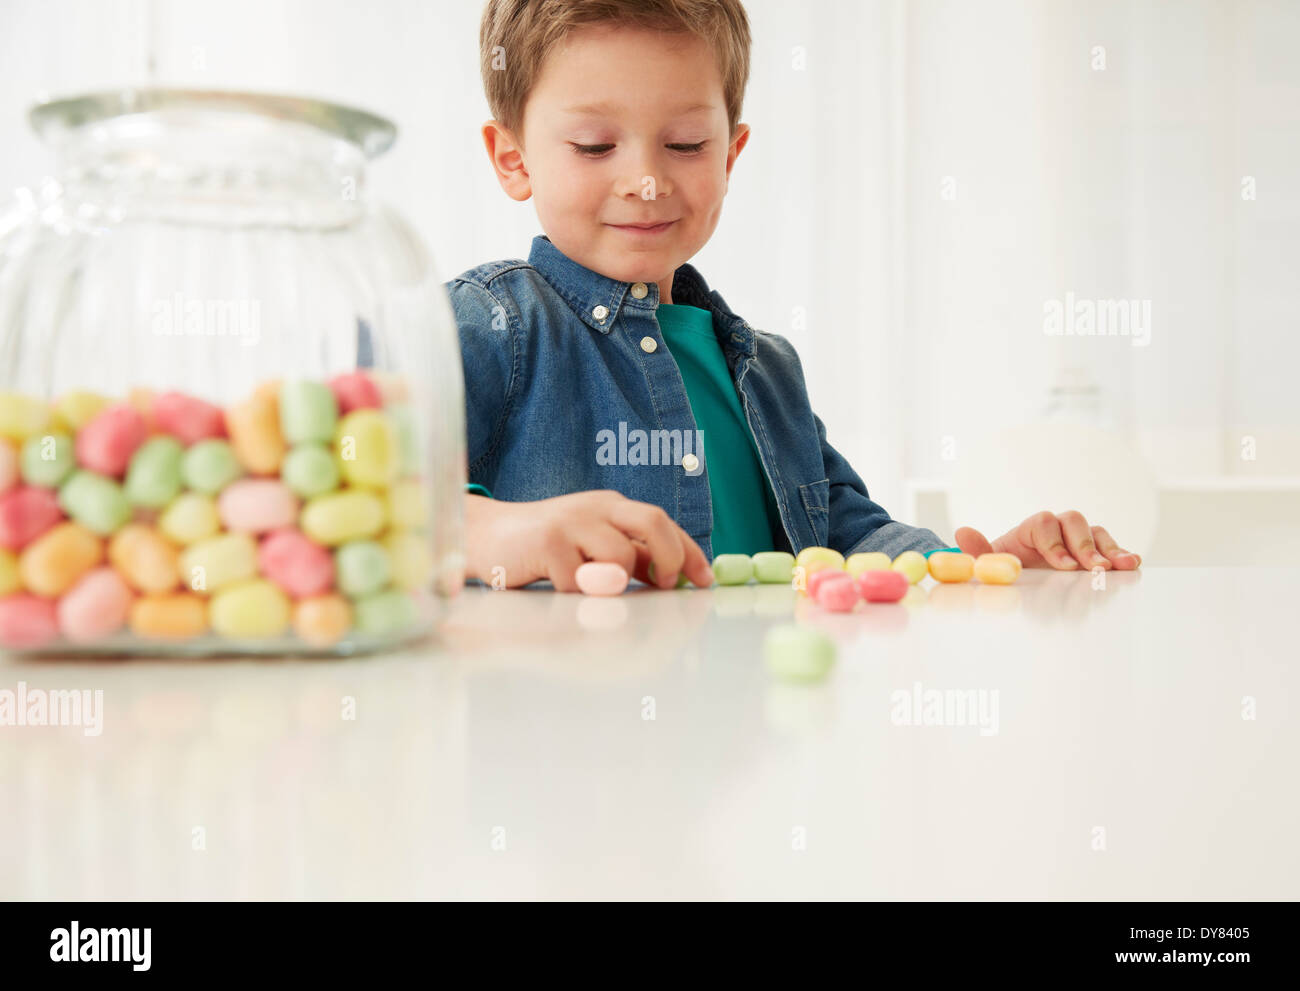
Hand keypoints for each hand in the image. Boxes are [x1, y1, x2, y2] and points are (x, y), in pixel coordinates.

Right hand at [464, 490, 713, 590]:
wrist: (484, 536)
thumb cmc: (543, 548)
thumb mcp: (592, 548)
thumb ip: (628, 560)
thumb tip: (670, 579)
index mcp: (611, 507)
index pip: (663, 523)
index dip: (689, 552)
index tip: (704, 580)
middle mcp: (596, 507)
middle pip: (654, 522)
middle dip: (671, 558)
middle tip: (666, 587)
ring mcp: (571, 522)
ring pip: (621, 557)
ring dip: (617, 584)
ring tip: (592, 590)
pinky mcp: (547, 542)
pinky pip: (581, 581)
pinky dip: (579, 596)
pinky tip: (559, 590)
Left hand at [954, 510, 1141, 570]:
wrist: (1020, 576)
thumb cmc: (1005, 567)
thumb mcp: (988, 563)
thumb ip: (979, 551)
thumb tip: (962, 533)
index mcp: (1030, 528)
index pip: (1044, 524)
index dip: (1054, 543)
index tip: (1062, 566)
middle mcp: (1057, 529)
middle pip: (1074, 522)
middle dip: (1085, 546)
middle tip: (1094, 568)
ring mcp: (1078, 539)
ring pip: (1097, 533)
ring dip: (1110, 549)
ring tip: (1122, 566)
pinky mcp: (1095, 553)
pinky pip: (1111, 547)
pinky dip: (1123, 554)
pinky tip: (1133, 563)